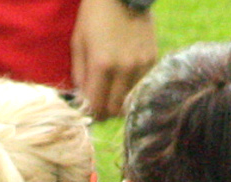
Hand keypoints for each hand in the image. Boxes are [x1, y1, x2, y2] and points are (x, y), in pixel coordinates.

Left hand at [70, 0, 157, 119]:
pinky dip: (130, 89)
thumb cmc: (93, 17)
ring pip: (130, 101)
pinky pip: (140, 86)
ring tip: (110, 94)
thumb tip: (82, 100)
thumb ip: (79, 75)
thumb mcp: (78, 43)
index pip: (97, 107)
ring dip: (118, 102)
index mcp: (102, 65)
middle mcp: (124, 69)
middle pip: (114, 110)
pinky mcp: (152, 59)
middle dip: (104, 112)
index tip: (87, 111)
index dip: (90, 114)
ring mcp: (141, 65)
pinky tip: (123, 79)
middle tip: (98, 105)